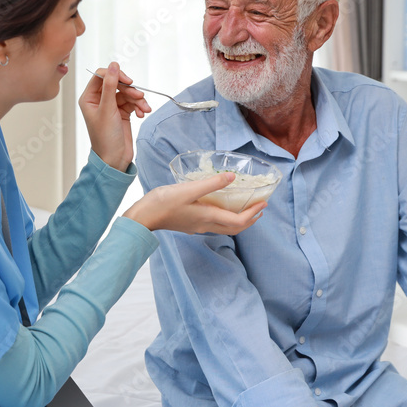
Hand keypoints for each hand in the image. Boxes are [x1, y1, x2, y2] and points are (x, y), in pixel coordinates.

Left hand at [78, 62, 149, 171]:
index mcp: (89, 98)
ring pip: (127, 93)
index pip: (101, 76)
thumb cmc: (105, 138)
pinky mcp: (122, 113)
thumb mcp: (108, 109)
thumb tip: (114, 65)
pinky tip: (142, 113)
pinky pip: (132, 102)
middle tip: (139, 96)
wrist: (115, 159)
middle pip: (117, 83)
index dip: (115, 75)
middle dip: (130, 89)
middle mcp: (99, 100)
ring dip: (137, 99)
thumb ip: (111, 86)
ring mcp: (111, 106)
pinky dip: (139, 106)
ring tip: (144, 108)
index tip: (128, 81)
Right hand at [123, 172, 264, 233]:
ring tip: (245, 208)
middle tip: (259, 208)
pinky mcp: (189, 223)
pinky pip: (213, 223)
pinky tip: (220, 207)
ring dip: (238, 220)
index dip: (253, 213)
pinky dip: (224, 217)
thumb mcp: (188, 190)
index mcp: (208, 217)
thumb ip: (211, 184)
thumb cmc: (162, 203)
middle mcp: (205, 225)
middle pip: (234, 228)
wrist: (142, 217)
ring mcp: (197, 226)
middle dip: (250, 219)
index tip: (263, 203)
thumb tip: (232, 178)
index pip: (238, 221)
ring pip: (224, 227)